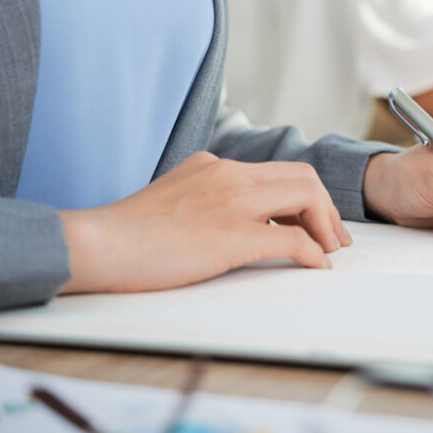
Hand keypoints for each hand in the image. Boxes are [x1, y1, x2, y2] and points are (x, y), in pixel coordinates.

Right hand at [59, 153, 348, 293]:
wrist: (97, 244)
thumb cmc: (126, 234)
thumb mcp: (171, 197)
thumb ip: (202, 197)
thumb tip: (228, 219)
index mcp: (214, 166)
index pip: (277, 170)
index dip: (305, 196)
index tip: (314, 220)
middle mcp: (229, 175)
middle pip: (301, 176)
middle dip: (326, 207)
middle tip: (335, 238)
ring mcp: (232, 203)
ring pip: (305, 196)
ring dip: (326, 225)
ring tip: (330, 251)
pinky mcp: (231, 236)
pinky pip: (293, 240)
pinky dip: (313, 253)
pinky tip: (317, 266)